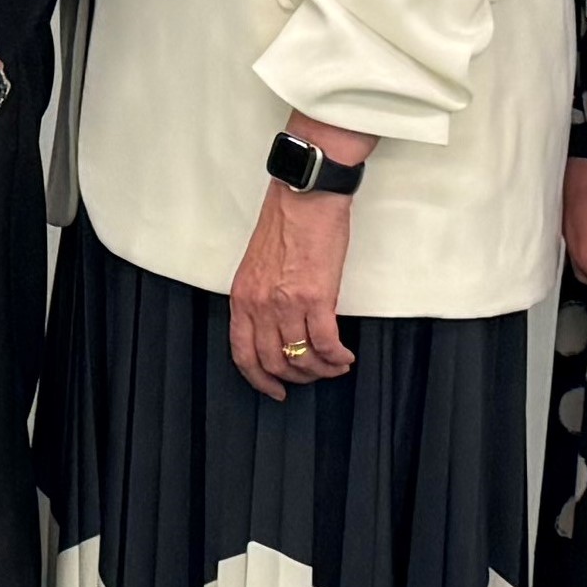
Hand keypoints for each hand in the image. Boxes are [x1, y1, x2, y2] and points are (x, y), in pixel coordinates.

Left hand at [230, 164, 359, 396]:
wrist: (306, 198)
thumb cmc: (286, 224)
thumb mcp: (258, 266)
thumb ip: (261, 299)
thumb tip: (275, 329)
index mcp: (242, 296)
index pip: (242, 353)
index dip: (259, 379)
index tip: (274, 389)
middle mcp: (259, 304)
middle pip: (273, 361)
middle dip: (296, 378)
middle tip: (313, 376)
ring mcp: (286, 303)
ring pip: (301, 358)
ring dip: (321, 370)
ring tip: (335, 366)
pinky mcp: (316, 298)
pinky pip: (325, 344)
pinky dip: (337, 357)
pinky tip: (344, 356)